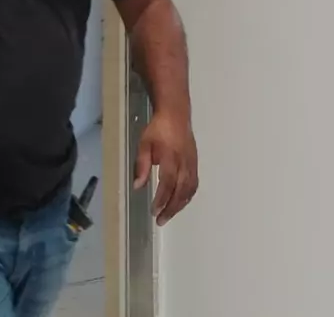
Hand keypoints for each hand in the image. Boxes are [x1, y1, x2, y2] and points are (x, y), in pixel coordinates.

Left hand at [133, 111, 198, 225]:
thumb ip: (141, 165)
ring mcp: (192, 163)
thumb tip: (138, 186)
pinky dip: (188, 196)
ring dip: (179, 205)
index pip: (167, 183)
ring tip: (169, 214)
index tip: (154, 211)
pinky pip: (194, 183)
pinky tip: (180, 202)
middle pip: (180, 190)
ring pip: (189, 189)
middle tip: (160, 220)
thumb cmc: (158, 128)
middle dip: (171, 208)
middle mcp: (184, 162)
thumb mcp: (144, 144)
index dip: (162, 199)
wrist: (176, 114)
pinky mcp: (195, 162)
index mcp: (171, 157)